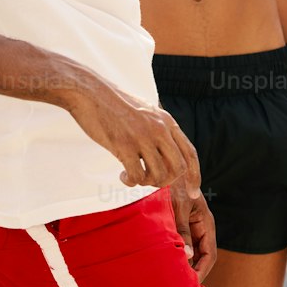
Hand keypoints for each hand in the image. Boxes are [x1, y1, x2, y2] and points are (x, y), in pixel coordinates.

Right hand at [66, 74, 200, 193]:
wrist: (91, 93)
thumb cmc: (116, 105)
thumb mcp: (146, 112)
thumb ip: (159, 130)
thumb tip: (167, 154)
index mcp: (167, 121)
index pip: (190, 153)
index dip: (194, 176)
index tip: (192, 192)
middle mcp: (159, 129)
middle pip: (178, 168)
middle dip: (166, 181)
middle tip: (149, 180)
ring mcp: (143, 137)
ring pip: (158, 175)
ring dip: (146, 182)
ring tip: (133, 175)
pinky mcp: (124, 145)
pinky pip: (137, 176)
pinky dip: (131, 182)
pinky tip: (123, 175)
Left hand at [171, 181, 216, 282]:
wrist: (165, 168)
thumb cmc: (175, 184)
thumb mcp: (179, 207)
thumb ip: (183, 231)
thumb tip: (187, 256)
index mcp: (206, 223)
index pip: (209, 255)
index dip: (202, 271)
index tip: (191, 284)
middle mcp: (200, 228)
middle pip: (200, 257)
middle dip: (192, 272)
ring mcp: (189, 228)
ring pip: (189, 253)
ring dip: (182, 265)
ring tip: (170, 280)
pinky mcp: (178, 227)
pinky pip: (180, 245)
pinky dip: (174, 256)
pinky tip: (163, 264)